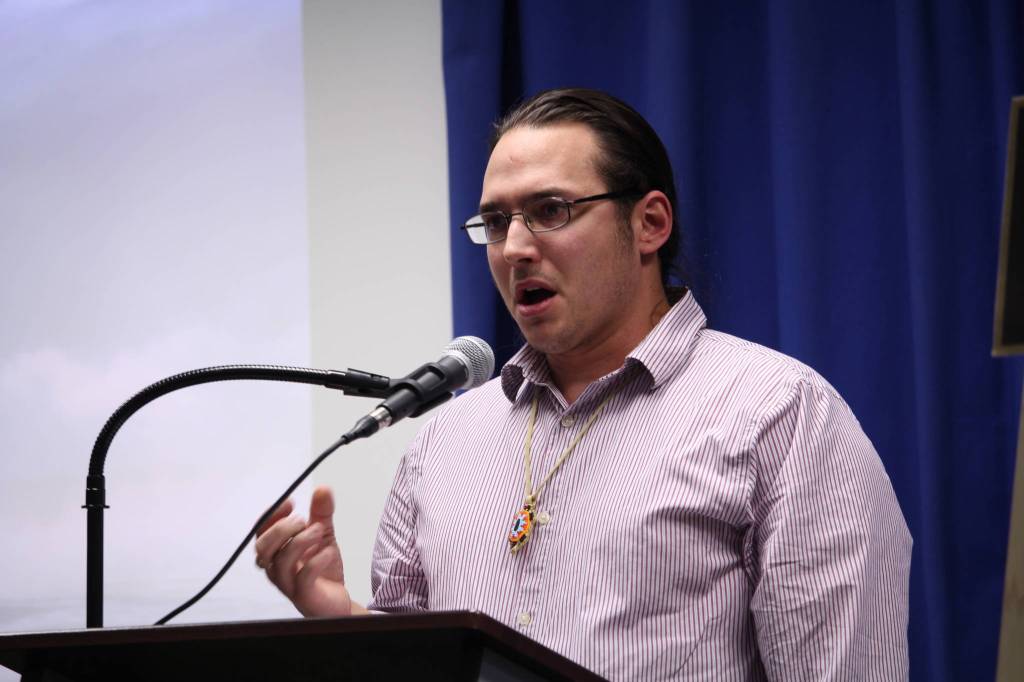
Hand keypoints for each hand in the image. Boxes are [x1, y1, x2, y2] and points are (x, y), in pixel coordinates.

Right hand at [254, 486, 355, 616]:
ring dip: (300, 541)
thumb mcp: (323, 534)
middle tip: (303, 520)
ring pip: (280, 562)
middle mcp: (275, 568)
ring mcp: (288, 583)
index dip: (271, 515)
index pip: (260, 531)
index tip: (291, 503)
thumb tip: (322, 488)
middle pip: (262, 548)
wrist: (336, 599)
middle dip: (281, 530)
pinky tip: (329, 551)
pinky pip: (303, 578)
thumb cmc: (322, 567)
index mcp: (276, 551)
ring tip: (319, 531)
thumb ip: (321, 512)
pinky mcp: (304, 595)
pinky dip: (317, 561)